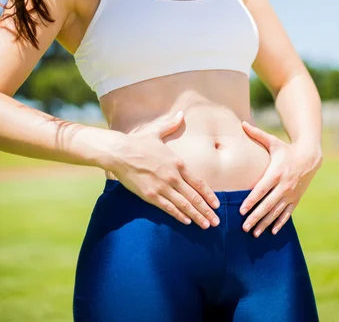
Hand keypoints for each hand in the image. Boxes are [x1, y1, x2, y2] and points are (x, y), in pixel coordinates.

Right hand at [109, 111, 220, 229]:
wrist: (120, 152)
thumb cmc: (138, 142)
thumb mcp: (157, 132)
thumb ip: (171, 125)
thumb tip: (181, 114)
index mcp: (177, 163)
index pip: (198, 182)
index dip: (209, 194)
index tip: (217, 204)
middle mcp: (173, 177)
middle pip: (194, 197)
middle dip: (206, 210)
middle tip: (216, 221)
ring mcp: (162, 187)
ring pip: (184, 205)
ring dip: (196, 216)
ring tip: (206, 225)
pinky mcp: (150, 195)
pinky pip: (168, 208)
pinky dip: (179, 216)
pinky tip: (187, 222)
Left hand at [239, 120, 322, 236]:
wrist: (309, 157)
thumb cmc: (286, 149)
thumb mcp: (273, 141)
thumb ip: (256, 134)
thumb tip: (242, 123)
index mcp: (276, 173)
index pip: (261, 190)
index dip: (251, 201)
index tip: (242, 211)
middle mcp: (283, 185)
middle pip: (267, 204)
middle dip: (256, 217)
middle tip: (244, 228)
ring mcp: (291, 193)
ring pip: (276, 212)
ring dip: (265, 223)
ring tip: (255, 233)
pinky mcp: (296, 198)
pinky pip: (287, 213)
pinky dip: (280, 223)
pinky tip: (272, 232)